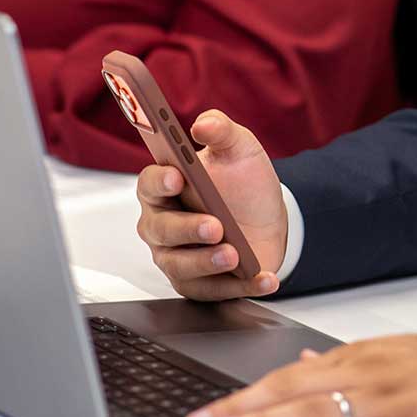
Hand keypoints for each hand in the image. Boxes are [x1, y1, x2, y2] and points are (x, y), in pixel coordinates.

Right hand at [135, 110, 287, 299]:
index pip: (149, 184)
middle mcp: (162, 224)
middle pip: (162, 230)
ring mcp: (176, 257)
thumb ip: (221, 130)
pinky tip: (263, 277)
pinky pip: (214, 291)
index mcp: (164, 187)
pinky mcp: (197, 285)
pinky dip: (240, 286)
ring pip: (180, 266)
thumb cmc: (242, 182)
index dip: (160, 182)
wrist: (268, 218)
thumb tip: (203, 125)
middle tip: (215, 226)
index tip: (178, 177)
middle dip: (187, 229)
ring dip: (207, 262)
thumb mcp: (238, 148)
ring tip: (234, 255)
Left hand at [184, 335, 416, 416]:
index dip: (249, 394)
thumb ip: (346, 362)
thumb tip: (302, 366)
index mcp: (362, 357)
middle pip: (292, 394)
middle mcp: (366, 377)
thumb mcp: (396, 354)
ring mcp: (384, 407)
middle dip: (242, 410)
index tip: (215, 408)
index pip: (291, 377)